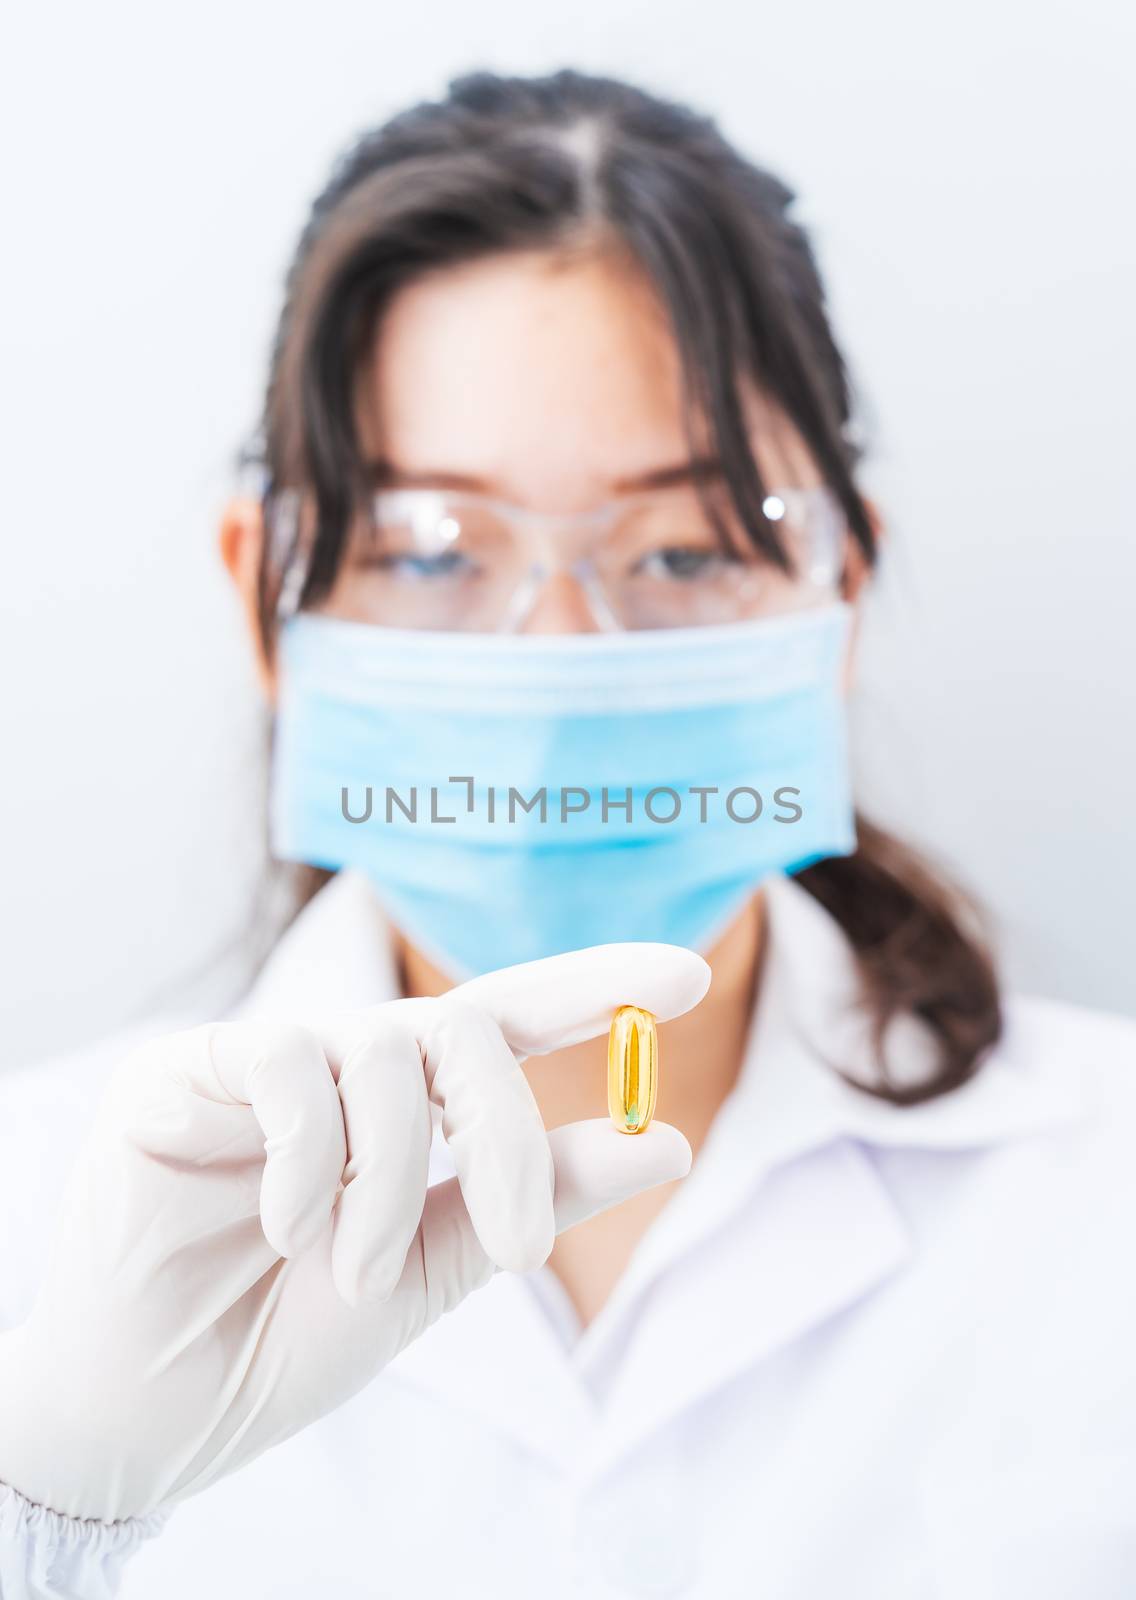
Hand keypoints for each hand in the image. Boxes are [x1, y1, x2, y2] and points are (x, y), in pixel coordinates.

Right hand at [0, 942, 707, 1522]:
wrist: (152, 1414)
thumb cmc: (285, 1336)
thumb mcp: (434, 1266)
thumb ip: (535, 1193)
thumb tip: (666, 1139)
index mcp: (405, 1104)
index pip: (508, 1017)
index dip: (594, 988)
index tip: (687, 975)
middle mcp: (341, 1063)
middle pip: (462, 1026)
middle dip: (508, 1128)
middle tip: (521, 1247)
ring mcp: (264, 1056)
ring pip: (383, 1046)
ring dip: (394, 1175)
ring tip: (358, 1266)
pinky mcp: (183, 1067)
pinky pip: (284, 1061)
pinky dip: (309, 1155)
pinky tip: (283, 1226)